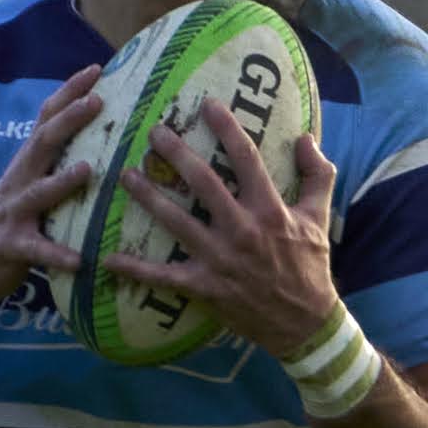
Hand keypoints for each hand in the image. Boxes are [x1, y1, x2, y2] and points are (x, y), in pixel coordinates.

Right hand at [0, 68, 104, 308]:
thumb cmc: (17, 217)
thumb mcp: (33, 181)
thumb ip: (57, 160)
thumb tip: (102, 136)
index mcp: (29, 162)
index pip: (47, 118)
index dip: (69, 92)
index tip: (96, 69)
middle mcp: (20, 179)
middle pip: (43, 143)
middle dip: (69, 120)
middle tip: (97, 102)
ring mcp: (13, 212)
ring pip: (38, 193)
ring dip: (61, 181)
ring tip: (86, 171)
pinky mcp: (11, 246)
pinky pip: (36, 249)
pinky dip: (57, 254)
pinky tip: (78, 259)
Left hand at [109, 99, 341, 359]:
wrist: (304, 323)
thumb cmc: (310, 266)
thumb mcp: (319, 217)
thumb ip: (317, 174)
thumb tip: (306, 136)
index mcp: (269, 209)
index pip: (246, 159)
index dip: (226, 128)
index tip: (207, 104)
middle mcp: (242, 230)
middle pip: (203, 183)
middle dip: (176, 154)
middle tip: (154, 131)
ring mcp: (220, 259)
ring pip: (177, 222)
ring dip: (149, 198)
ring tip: (125, 175)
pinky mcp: (204, 287)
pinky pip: (163, 277)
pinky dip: (135, 269)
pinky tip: (108, 258)